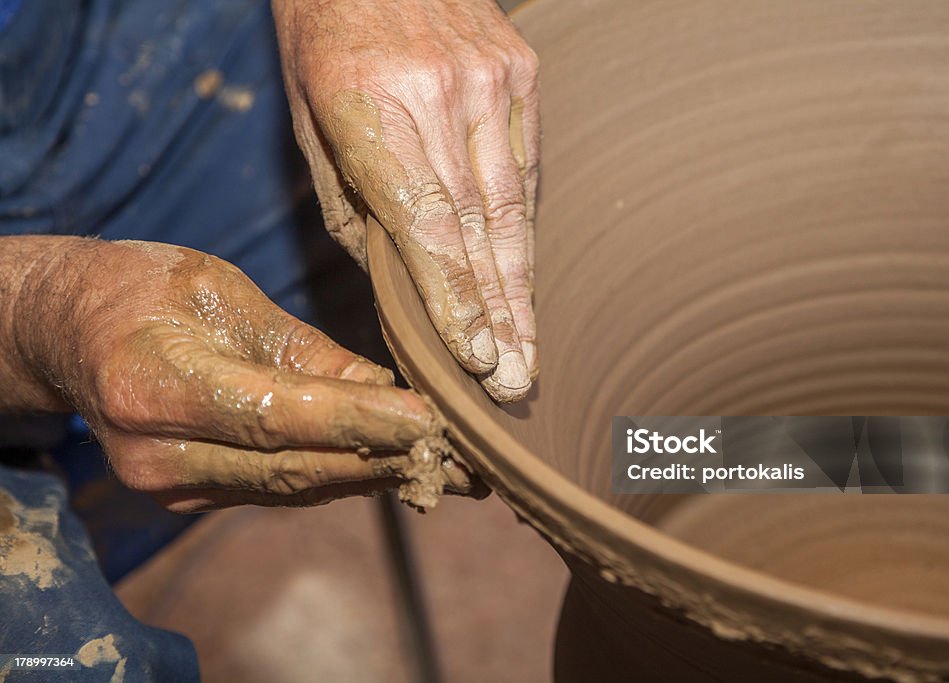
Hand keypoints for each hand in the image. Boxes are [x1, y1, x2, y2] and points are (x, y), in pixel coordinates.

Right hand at [11, 238, 469, 510]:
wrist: (72, 331)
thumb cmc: (143, 289)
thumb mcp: (223, 294)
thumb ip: (303, 352)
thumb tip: (388, 391)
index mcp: (154, 385)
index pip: (275, 415)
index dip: (358, 421)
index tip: (431, 421)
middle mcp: (157, 453)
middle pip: (292, 467)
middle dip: (386, 460)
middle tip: (468, 458)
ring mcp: (170, 485)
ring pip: (294, 487)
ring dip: (376, 477)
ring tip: (452, 470)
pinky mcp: (190, 497)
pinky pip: (279, 488)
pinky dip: (341, 476)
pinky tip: (396, 467)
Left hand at [273, 0, 539, 401]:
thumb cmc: (322, 36)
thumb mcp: (309, 119)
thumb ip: (351, 204)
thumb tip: (394, 282)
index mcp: (370, 108)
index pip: (425, 223)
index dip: (455, 298)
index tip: (478, 358)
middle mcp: (441, 95)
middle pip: (480, 228)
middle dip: (500, 314)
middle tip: (517, 381)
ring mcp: (492, 80)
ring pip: (513, 205)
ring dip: (521, 288)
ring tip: (529, 350)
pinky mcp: (522, 70)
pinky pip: (525, 167)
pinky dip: (523, 230)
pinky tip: (526, 281)